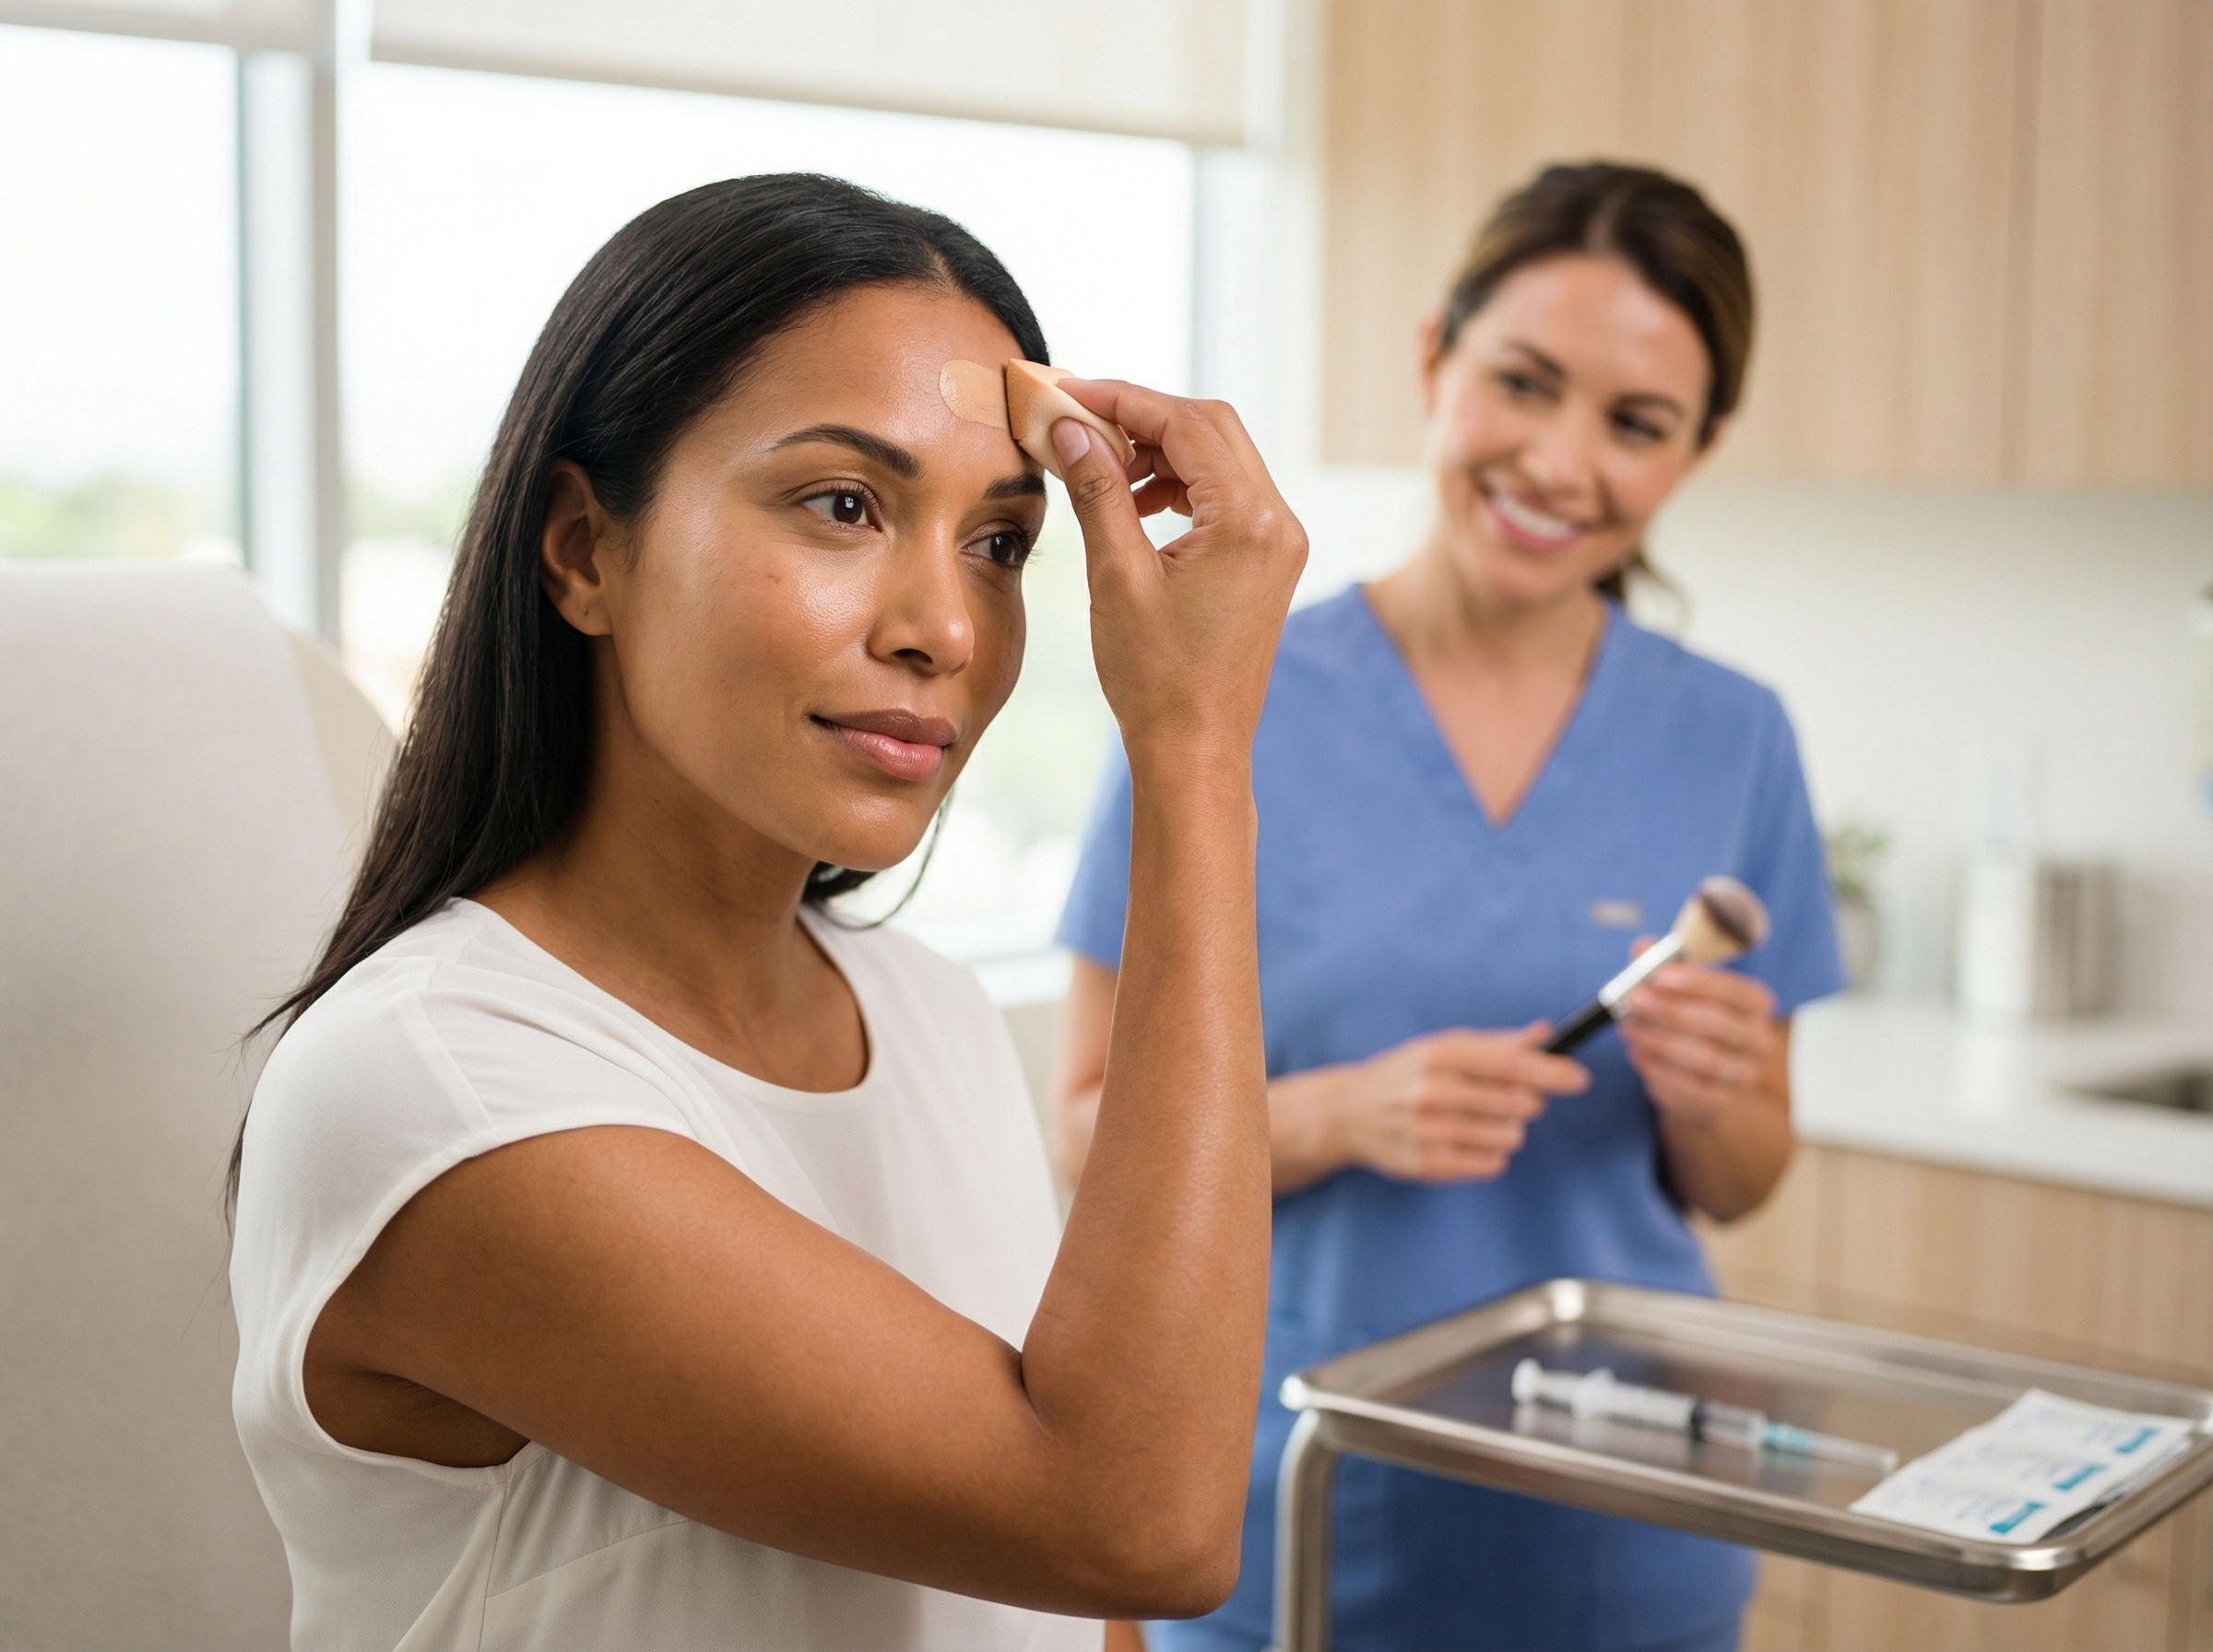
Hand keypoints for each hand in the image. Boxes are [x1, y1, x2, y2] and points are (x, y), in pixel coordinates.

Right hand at [1049, 381, 1306, 772]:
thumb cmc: (1157, 678)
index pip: (1186, 424)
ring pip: (1220, 457)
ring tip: (1100, 466)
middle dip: (1143, 415)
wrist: (1195, 749)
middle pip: (1212, 427)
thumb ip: (1099, 491)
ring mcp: (1278, 542)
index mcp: (1251, 523)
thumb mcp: (1117, 576)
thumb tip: (1072, 427)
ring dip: (1160, 449)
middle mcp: (1278, 523)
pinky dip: (1180, 484)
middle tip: (1080, 418)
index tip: (1068, 390)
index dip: (1122, 399)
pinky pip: (1226, 494)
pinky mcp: (1267, 561)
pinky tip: (1135, 502)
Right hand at [1307, 1024, 1588, 1183]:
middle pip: (1519, 1103)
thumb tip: (1543, 1034)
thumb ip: (1494, 1044)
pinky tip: (1463, 1141)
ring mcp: (1430, 1131)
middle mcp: (1434, 1091)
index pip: (1509, 1063)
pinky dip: (1489, 1153)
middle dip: (1526, 1102)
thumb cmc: (1403, 1075)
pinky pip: (1492, 1163)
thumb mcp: (1441, 1048)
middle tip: (1507, 1099)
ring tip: (1478, 1121)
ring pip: (1511, 1137)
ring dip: (1507, 1130)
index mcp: (1440, 1054)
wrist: (1348, 1113)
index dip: (1551, 1071)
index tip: (1579, 1079)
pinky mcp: (1428, 1165)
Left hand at [1618, 942, 1780, 1124]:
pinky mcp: (1722, 1101)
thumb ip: (1662, 966)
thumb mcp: (1681, 991)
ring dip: (1660, 1041)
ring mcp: (1744, 1075)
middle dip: (1670, 1011)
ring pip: (1704, 1059)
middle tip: (1634, 1000)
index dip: (1699, 982)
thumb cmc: (1692, 1023)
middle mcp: (1758, 1040)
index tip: (1660, 975)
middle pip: (1718, 1024)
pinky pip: (1690, 1089)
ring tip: (1630, 1028)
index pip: (1735, 991)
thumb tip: (1642, 946)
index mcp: (1755, 1005)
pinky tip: (1639, 1056)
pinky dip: (1659, 1072)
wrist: (1703, 1078)